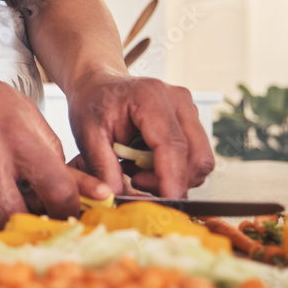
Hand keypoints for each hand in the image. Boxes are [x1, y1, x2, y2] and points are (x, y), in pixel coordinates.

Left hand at [67, 71, 214, 197]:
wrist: (98, 83)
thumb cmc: (92, 103)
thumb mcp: (87, 135)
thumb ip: (102, 167)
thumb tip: (115, 198)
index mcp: (151, 97)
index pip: (172, 146)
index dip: (172, 179)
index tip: (166, 204)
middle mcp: (178, 100)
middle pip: (197, 156)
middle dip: (172, 181)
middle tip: (135, 180)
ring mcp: (189, 108)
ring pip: (200, 160)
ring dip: (173, 176)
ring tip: (136, 168)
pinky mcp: (191, 119)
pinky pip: (194, 155)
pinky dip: (174, 168)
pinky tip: (146, 162)